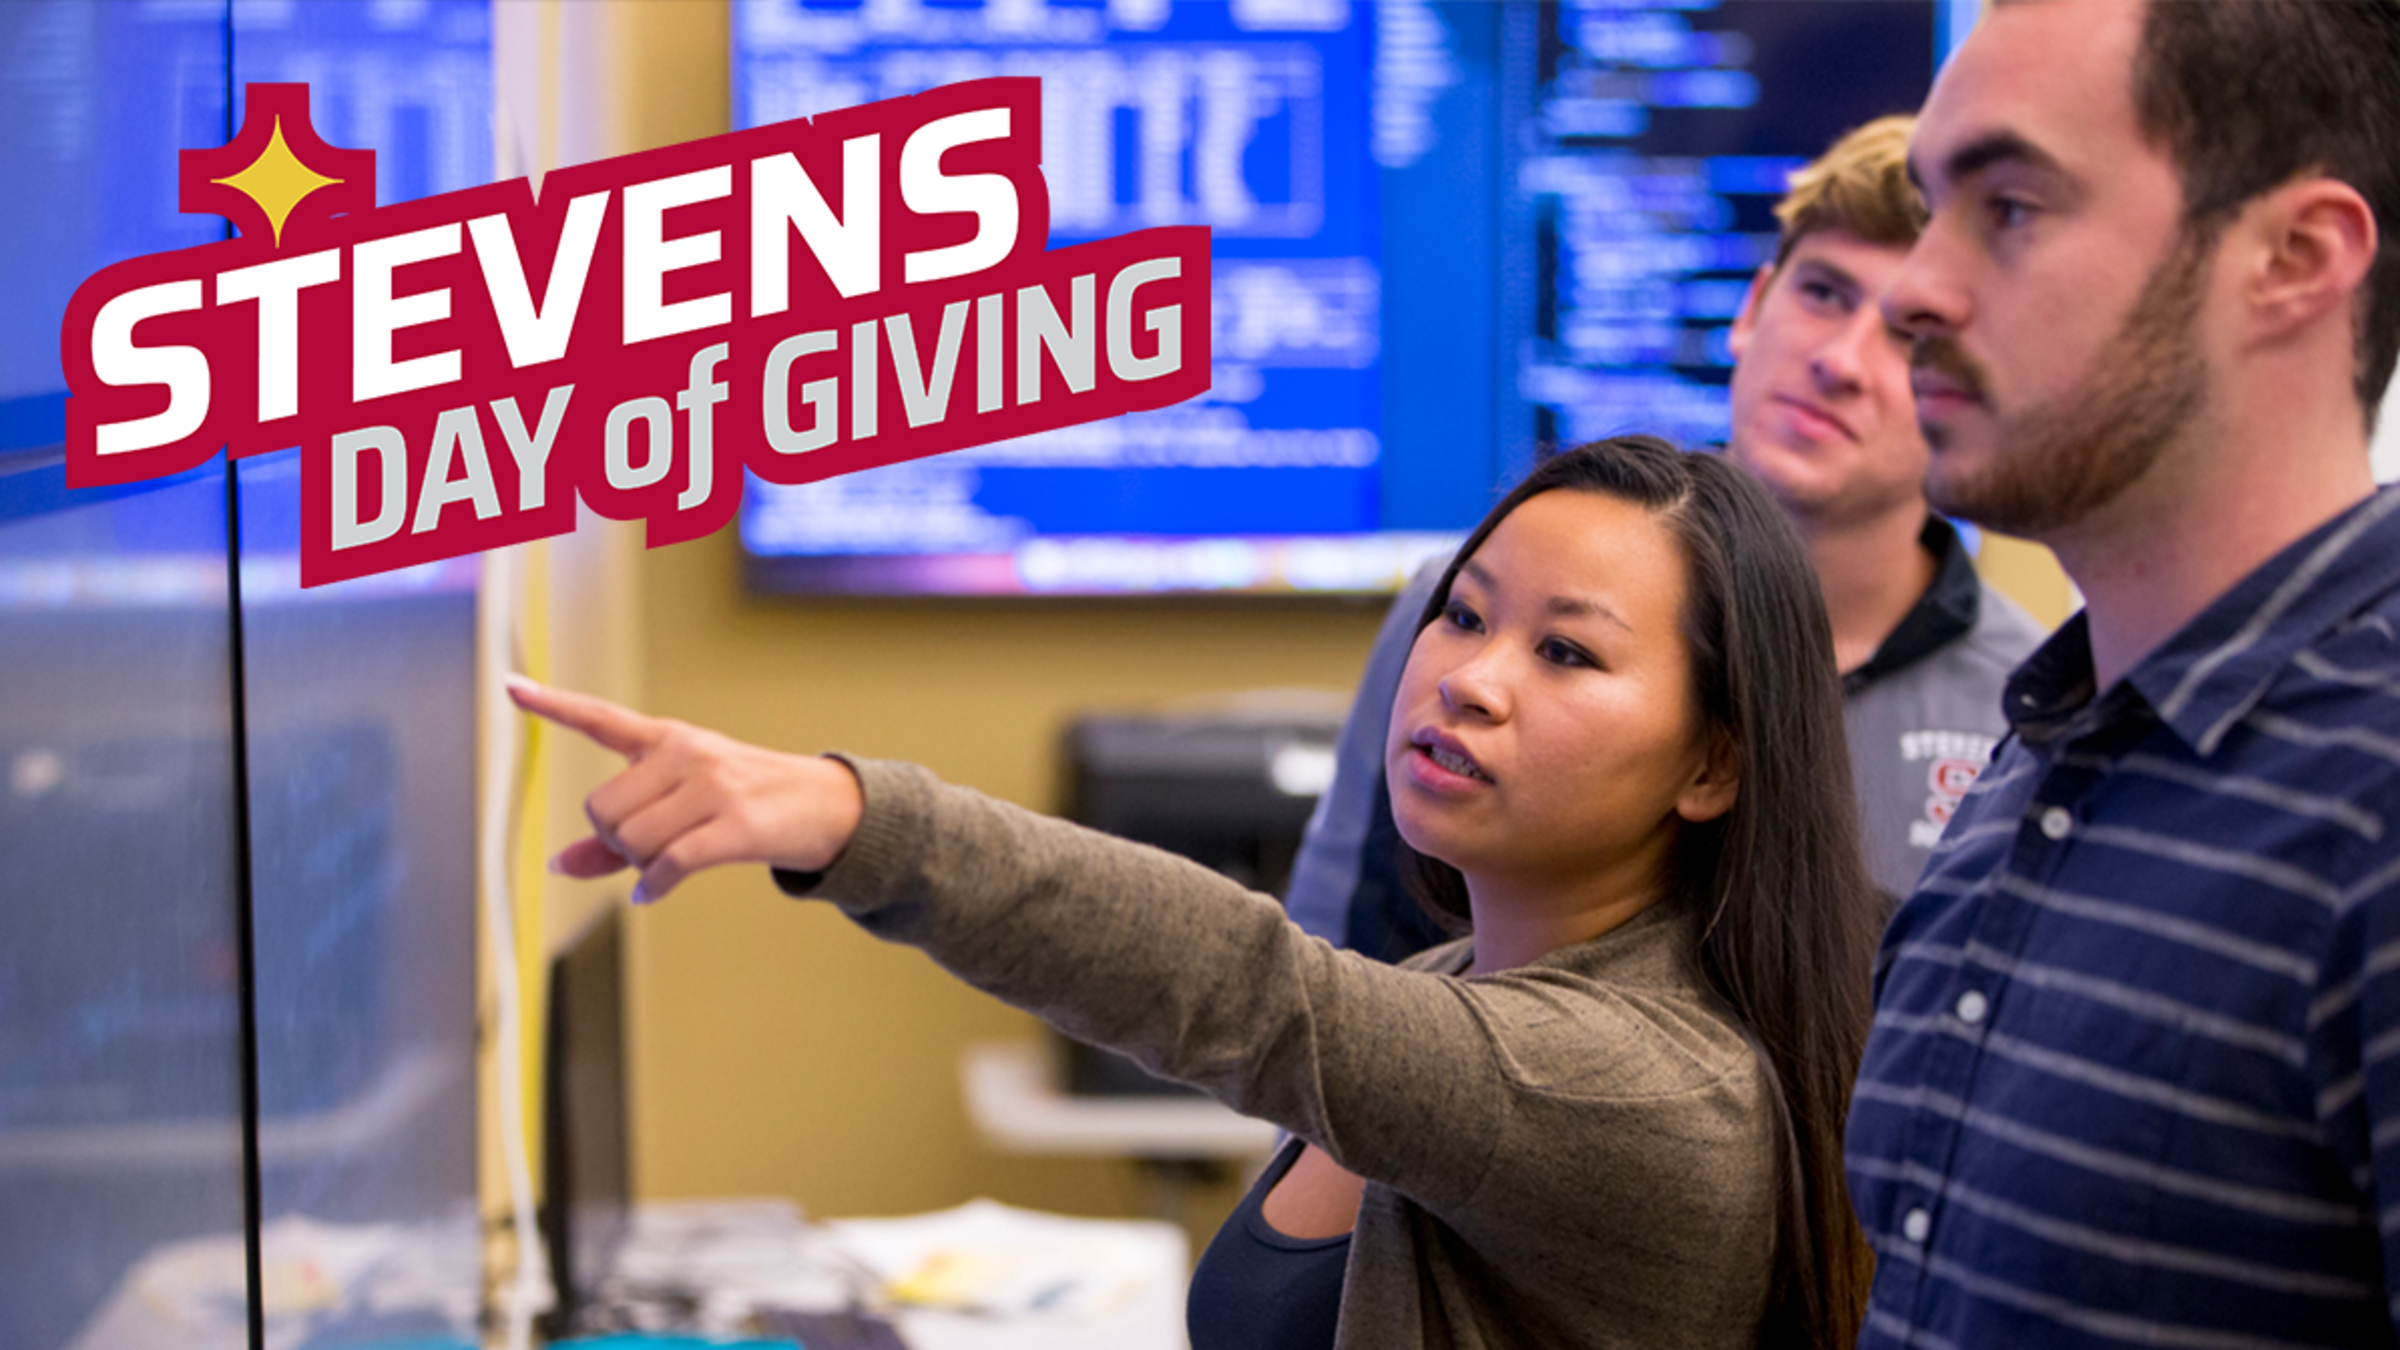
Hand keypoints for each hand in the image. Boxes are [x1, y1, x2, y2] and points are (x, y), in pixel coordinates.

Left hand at [505, 676, 863, 904]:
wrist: (826, 806)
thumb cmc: (746, 803)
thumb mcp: (683, 803)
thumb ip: (616, 836)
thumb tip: (557, 866)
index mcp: (668, 739)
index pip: (600, 718)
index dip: (552, 705)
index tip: (510, 687)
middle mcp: (685, 753)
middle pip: (603, 810)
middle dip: (615, 842)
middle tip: (647, 847)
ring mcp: (712, 786)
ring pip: (631, 840)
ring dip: (639, 864)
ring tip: (667, 862)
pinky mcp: (734, 824)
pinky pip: (669, 864)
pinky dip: (654, 885)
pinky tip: (654, 891)